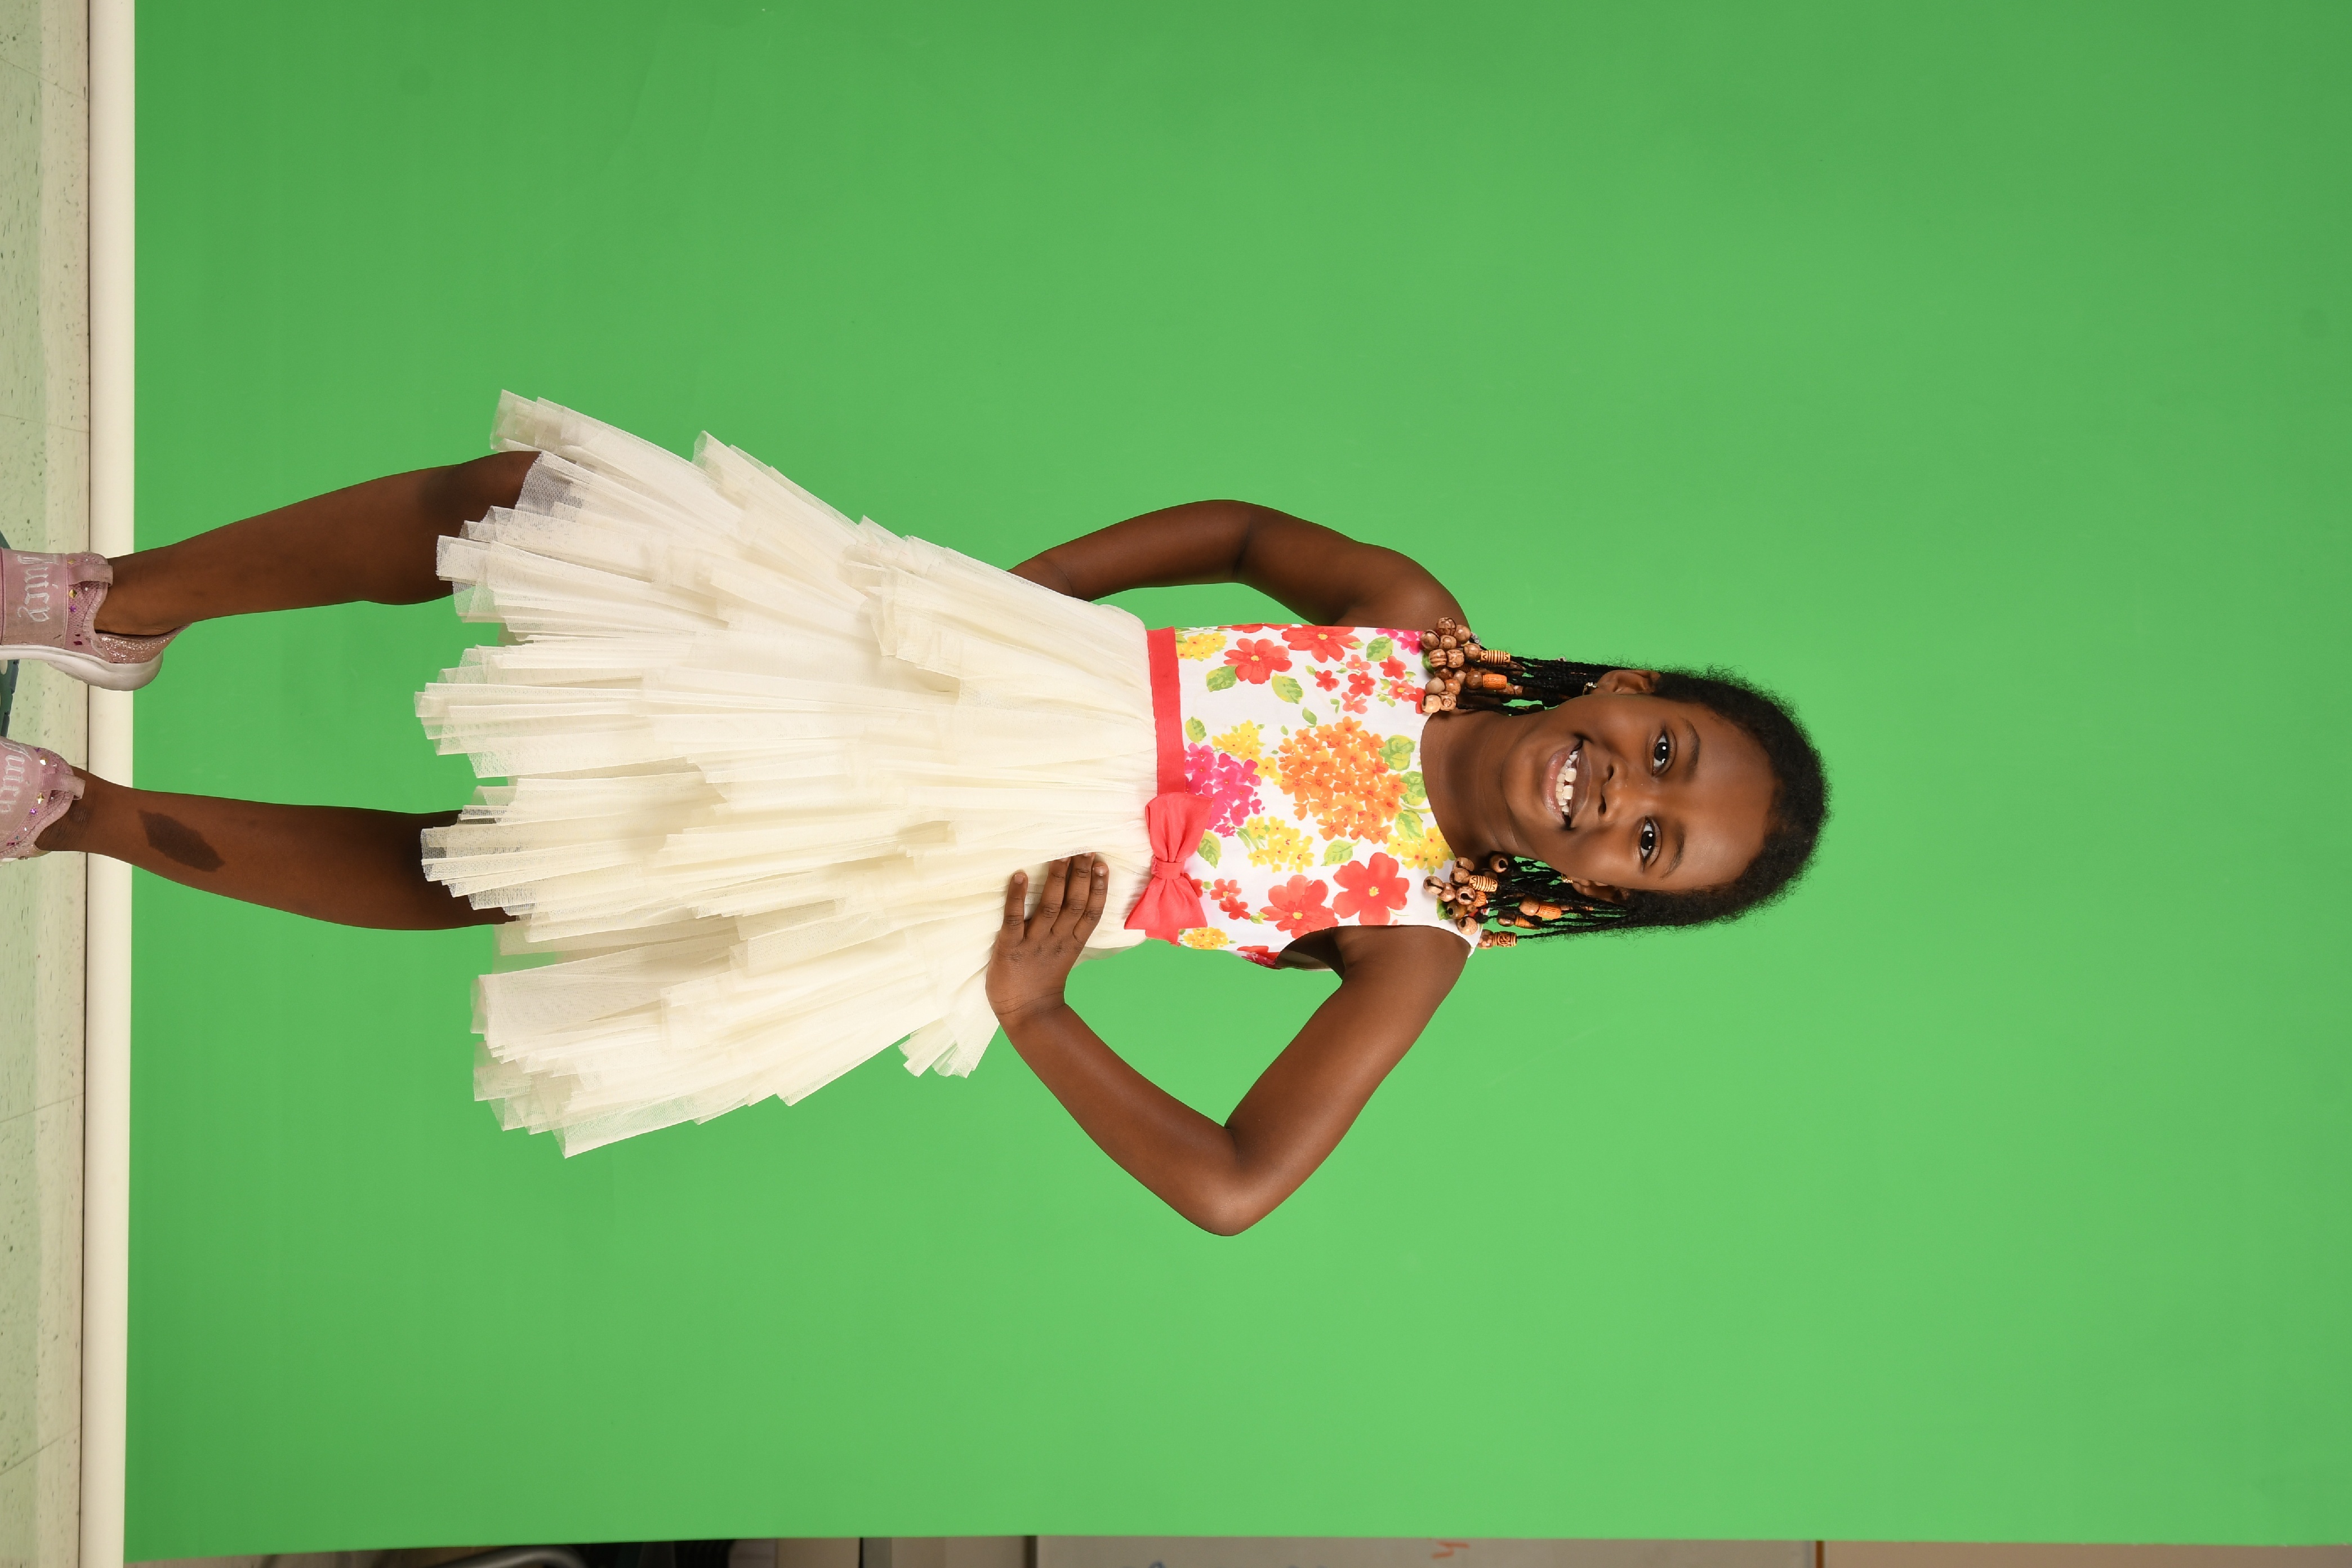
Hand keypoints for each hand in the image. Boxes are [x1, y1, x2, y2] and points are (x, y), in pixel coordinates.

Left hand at [987, 853, 1109, 1026]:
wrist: (1027, 1014)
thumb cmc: (1043, 980)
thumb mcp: (1066, 953)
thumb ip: (1071, 928)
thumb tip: (1077, 898)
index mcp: (1073, 942)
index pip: (1092, 911)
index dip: (1099, 887)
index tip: (1102, 863)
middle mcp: (1057, 939)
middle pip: (1075, 903)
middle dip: (1081, 875)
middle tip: (1083, 849)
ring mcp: (1034, 943)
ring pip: (1049, 906)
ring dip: (1056, 879)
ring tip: (1060, 855)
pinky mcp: (1009, 947)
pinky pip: (1014, 919)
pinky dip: (1016, 897)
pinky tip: (1018, 875)